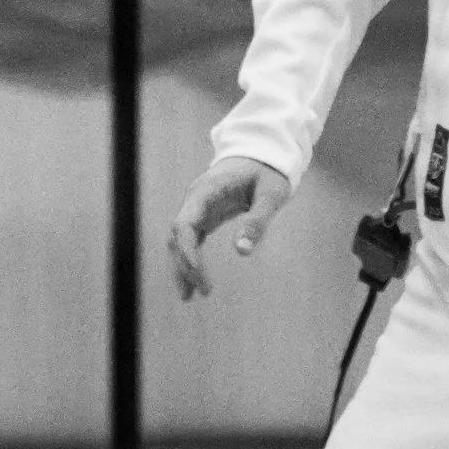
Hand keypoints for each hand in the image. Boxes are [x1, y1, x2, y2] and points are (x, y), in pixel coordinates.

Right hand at [169, 156, 291, 299]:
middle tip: (201, 292)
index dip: (187, 252)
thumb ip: (257, 221)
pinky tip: (195, 282)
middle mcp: (195, 199)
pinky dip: (190, 260)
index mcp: (206, 190)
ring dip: (183, 267)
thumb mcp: (271, 194)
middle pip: (178, 236)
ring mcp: (197, 207)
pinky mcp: (204, 215)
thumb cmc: (269, 170)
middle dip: (185, 265)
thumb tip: (242, 252)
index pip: (184, 225)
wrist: (263, 151)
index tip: (198, 274)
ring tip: (190, 297)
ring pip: (180, 241)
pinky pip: (190, 240)